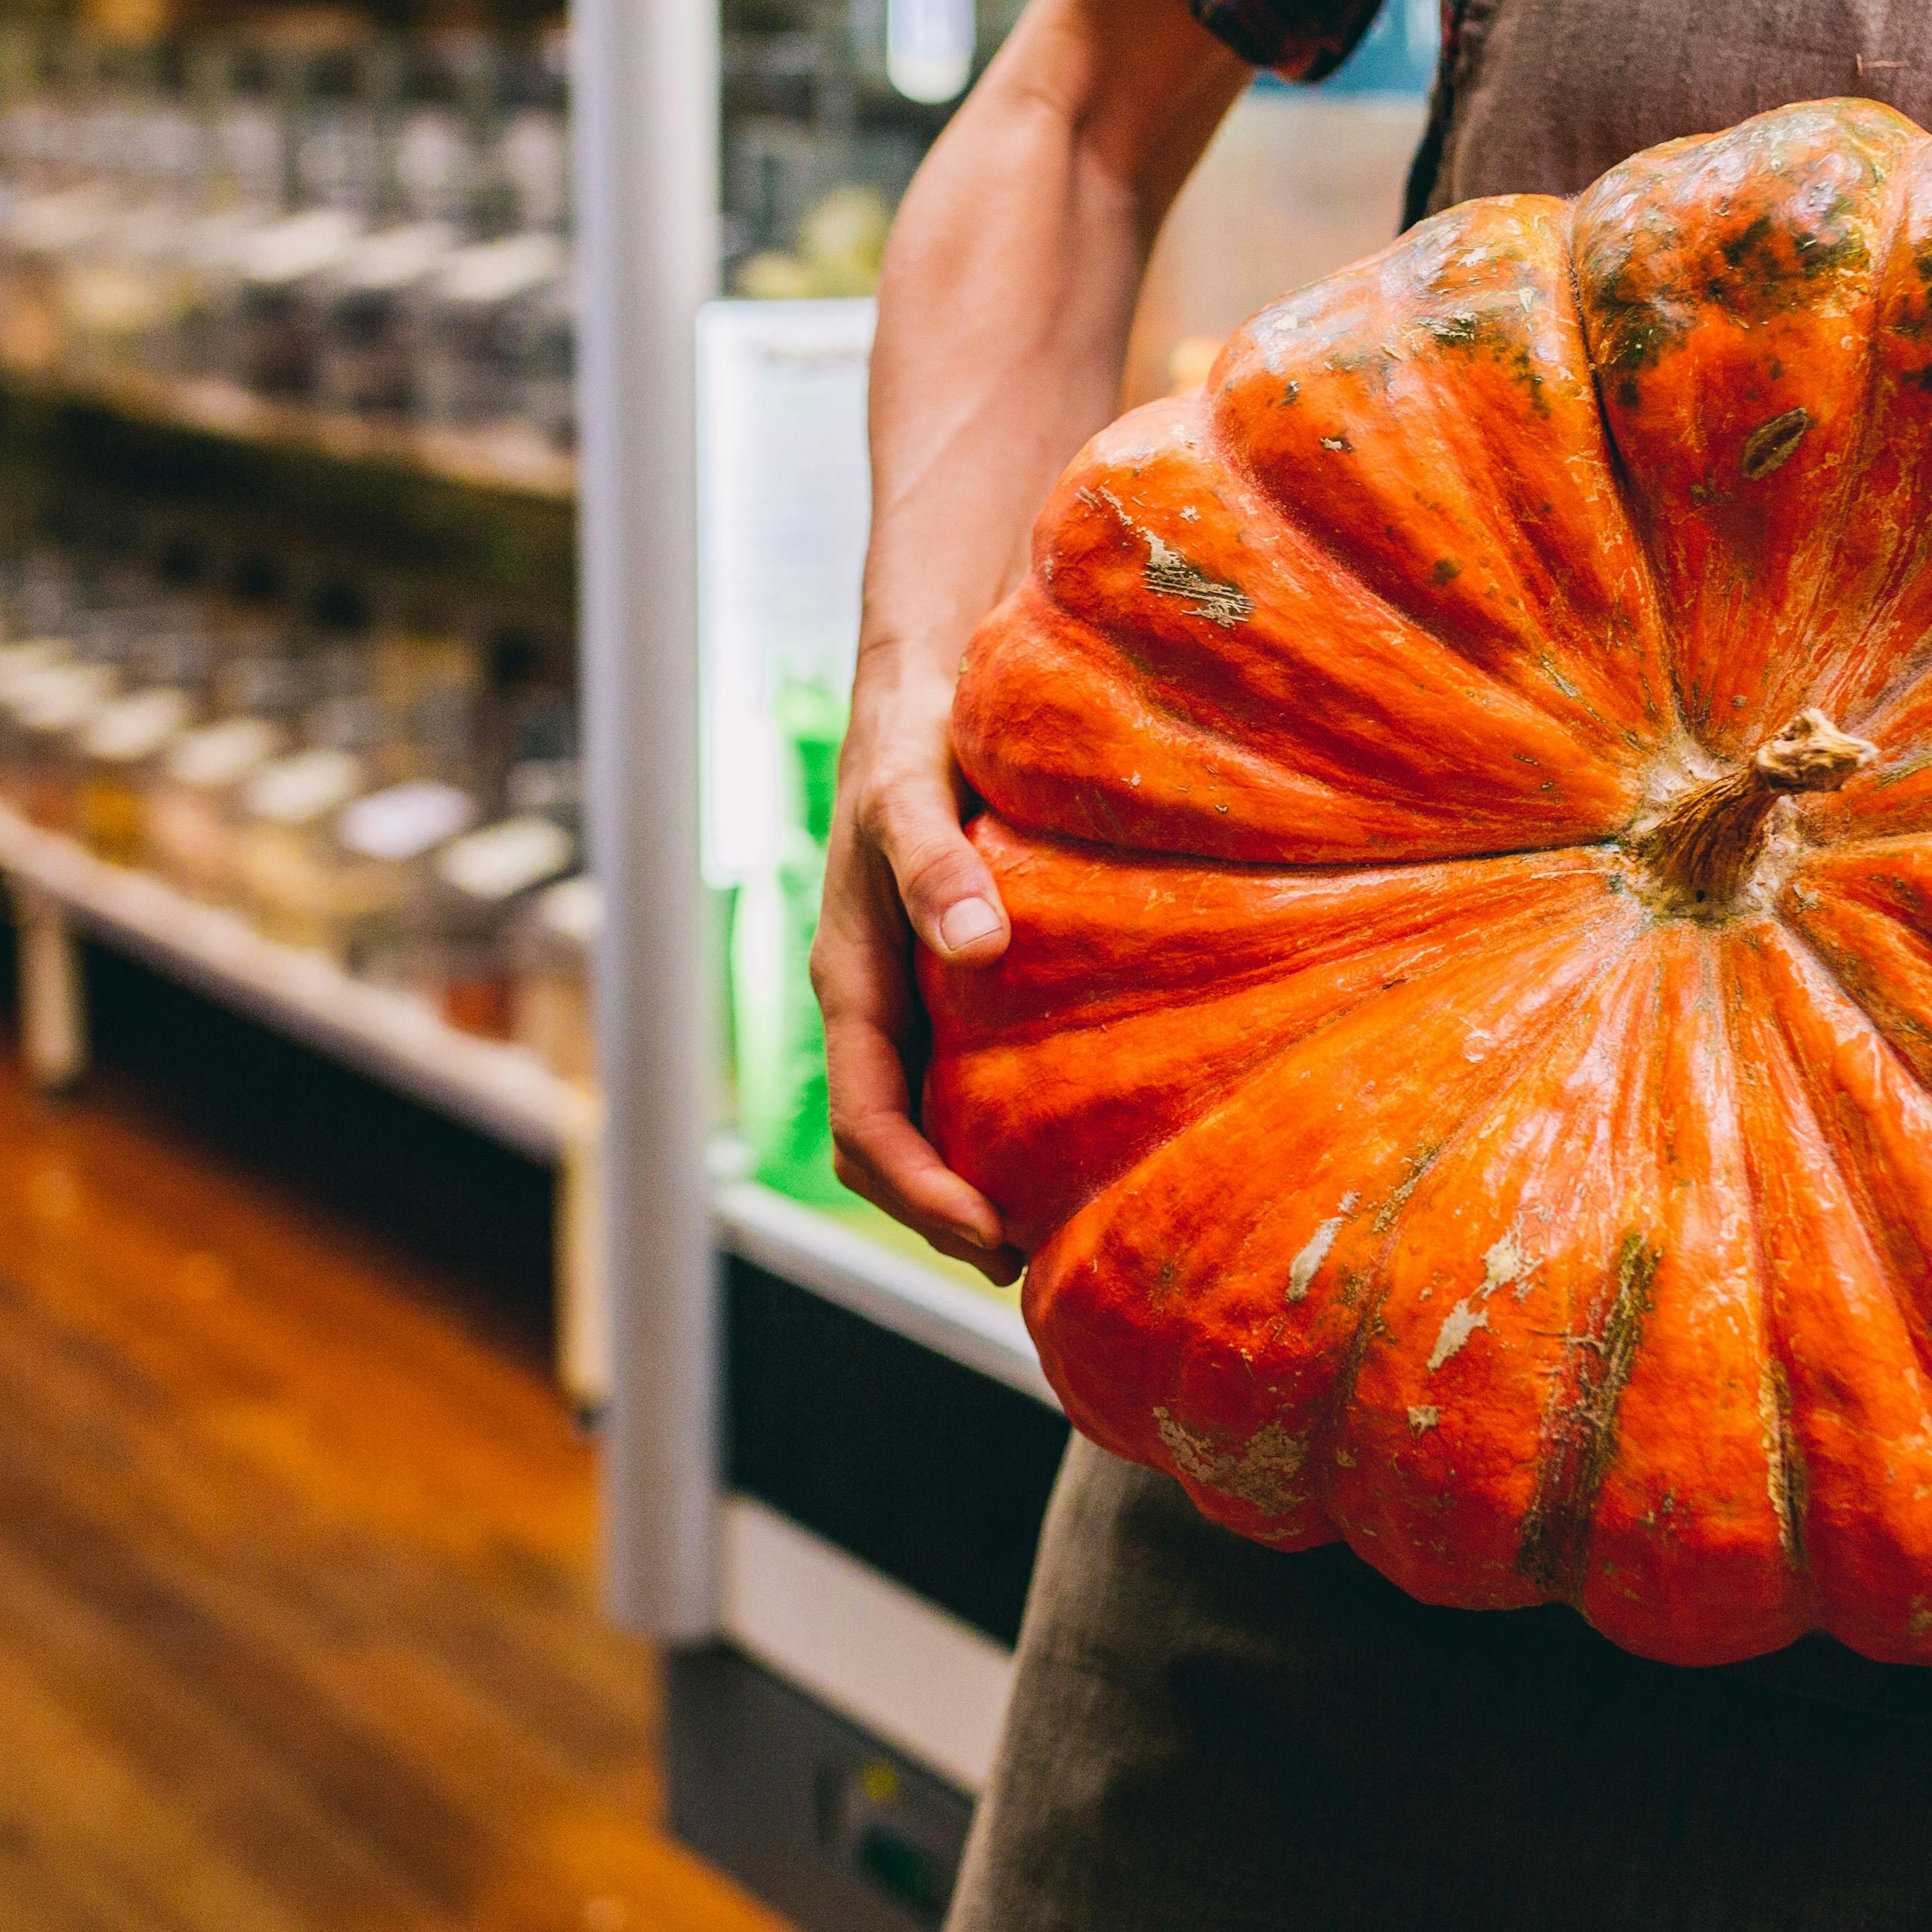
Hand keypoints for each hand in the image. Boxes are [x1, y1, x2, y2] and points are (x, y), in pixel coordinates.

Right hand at [811, 648, 1024, 1283]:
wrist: (929, 672)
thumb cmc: (912, 728)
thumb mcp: (912, 789)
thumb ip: (935, 866)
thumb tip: (979, 946)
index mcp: (850, 976)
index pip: (866, 1123)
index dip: (919, 1193)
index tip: (990, 1236)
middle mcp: (879, 995)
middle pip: (892, 1141)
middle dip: (946, 1211)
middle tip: (1034, 1259)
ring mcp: (917, 987)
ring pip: (930, 1110)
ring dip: (974, 1174)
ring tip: (1057, 1221)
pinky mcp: (960, 966)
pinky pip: (970, 1065)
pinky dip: (1006, 1116)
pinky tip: (1081, 1128)